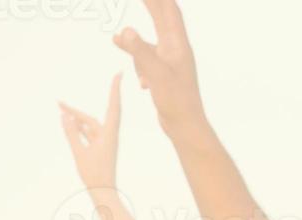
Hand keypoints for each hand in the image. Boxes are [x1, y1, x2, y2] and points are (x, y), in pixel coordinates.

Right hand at [59, 74, 122, 189]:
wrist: (104, 192)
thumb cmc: (95, 175)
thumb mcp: (79, 152)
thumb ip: (72, 134)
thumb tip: (65, 116)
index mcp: (109, 135)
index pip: (113, 107)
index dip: (115, 90)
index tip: (119, 74)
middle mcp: (109, 136)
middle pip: (92, 118)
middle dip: (76, 110)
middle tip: (59, 101)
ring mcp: (104, 142)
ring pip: (89, 125)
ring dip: (75, 118)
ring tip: (59, 108)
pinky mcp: (100, 148)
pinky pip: (88, 133)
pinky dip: (79, 127)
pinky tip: (69, 120)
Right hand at [113, 0, 205, 139]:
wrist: (185, 125)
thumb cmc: (176, 101)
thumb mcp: (156, 74)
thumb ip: (141, 52)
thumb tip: (125, 30)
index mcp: (177, 45)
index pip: (169, 11)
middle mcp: (176, 50)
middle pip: (162, 19)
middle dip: (150, 4)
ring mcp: (170, 61)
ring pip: (149, 42)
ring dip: (135, 41)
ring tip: (115, 38)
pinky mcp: (164, 73)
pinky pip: (146, 58)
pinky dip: (135, 57)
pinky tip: (125, 57)